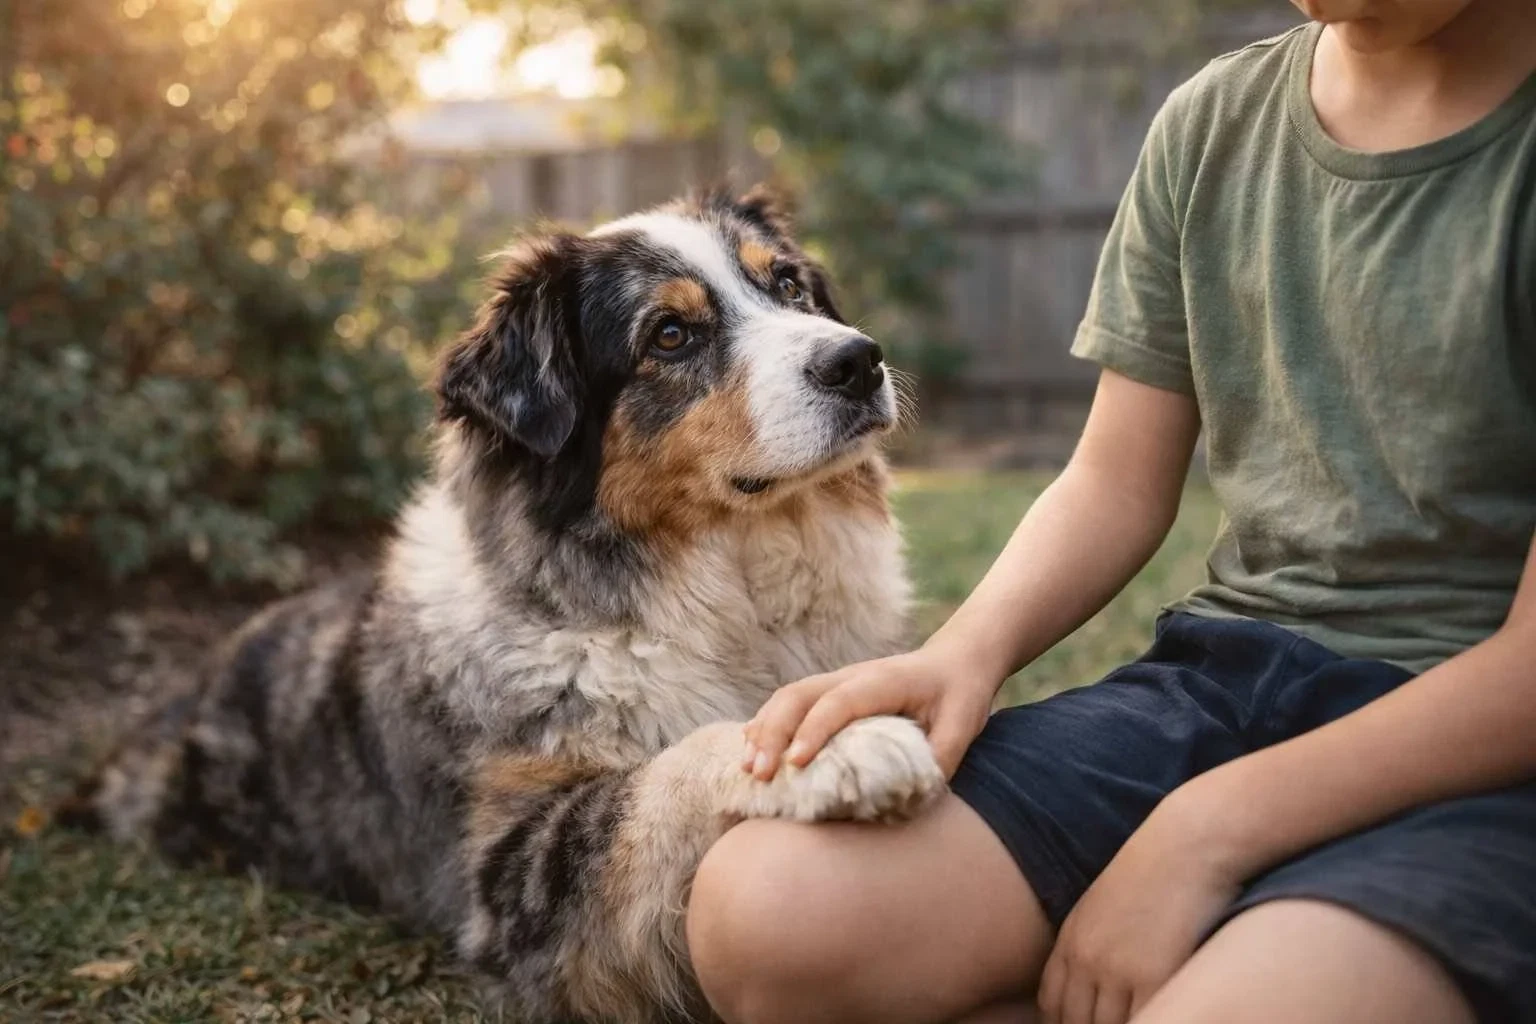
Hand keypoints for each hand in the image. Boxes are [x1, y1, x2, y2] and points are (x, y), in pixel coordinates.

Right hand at [741, 646, 995, 780]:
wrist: (957, 659)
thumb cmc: (960, 694)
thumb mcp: (962, 726)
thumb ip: (938, 759)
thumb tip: (909, 798)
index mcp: (884, 681)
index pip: (840, 702)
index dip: (814, 730)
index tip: (796, 763)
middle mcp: (853, 675)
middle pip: (799, 694)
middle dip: (773, 733)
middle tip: (758, 774)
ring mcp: (837, 680)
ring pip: (788, 697)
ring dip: (764, 731)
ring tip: (748, 770)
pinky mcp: (830, 692)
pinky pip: (790, 703)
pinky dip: (767, 726)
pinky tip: (751, 751)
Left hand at [1038, 790, 1244, 1023]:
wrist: (1187, 844)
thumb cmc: (1156, 871)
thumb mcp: (1104, 903)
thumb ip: (1092, 942)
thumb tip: (1096, 981)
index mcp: (1071, 940)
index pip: (1051, 1004)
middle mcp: (1086, 958)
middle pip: (1075, 1022)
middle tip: (1110, 1023)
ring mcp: (1118, 970)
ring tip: (1143, 1019)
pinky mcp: (1155, 976)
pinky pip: (1146, 1020)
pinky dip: (1152, 1023)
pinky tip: (1163, 1016)